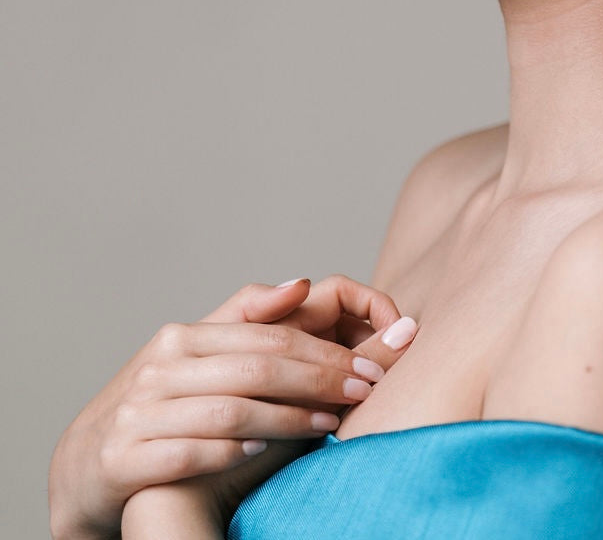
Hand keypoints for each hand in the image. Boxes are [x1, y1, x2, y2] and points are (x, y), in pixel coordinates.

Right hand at [48, 276, 419, 539]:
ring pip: (229, 409)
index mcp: (184, 337)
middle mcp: (161, 368)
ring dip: (287, 418)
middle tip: (365, 391)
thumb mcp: (195, 355)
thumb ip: (246, 319)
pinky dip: (228, 450)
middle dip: (319, 379)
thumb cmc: (160, 406)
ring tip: (329, 425)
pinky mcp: (123, 459)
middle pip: (256, 368)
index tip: (370, 366)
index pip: (268, 337)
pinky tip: (262, 451)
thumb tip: (301, 284)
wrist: (83, 467)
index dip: (324, 351)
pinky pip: (188, 452)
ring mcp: (140, 413)